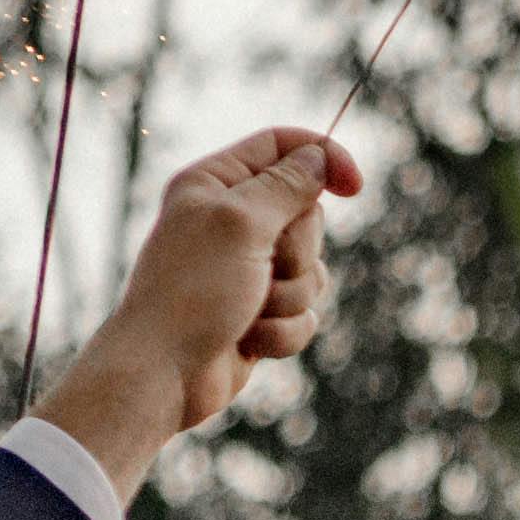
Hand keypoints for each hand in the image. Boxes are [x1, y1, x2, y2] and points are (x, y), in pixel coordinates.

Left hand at [37, 127, 369, 493]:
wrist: (165, 373)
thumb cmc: (192, 292)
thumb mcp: (241, 223)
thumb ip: (286, 185)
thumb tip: (319, 156)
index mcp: (216, 183)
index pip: (281, 146)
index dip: (323, 158)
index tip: (354, 187)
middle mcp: (232, 221)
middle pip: (308, 215)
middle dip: (299, 251)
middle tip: (264, 266)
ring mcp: (248, 269)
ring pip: (313, 270)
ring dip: (290, 297)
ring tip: (250, 309)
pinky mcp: (261, 312)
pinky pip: (305, 314)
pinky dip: (284, 331)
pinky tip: (249, 341)